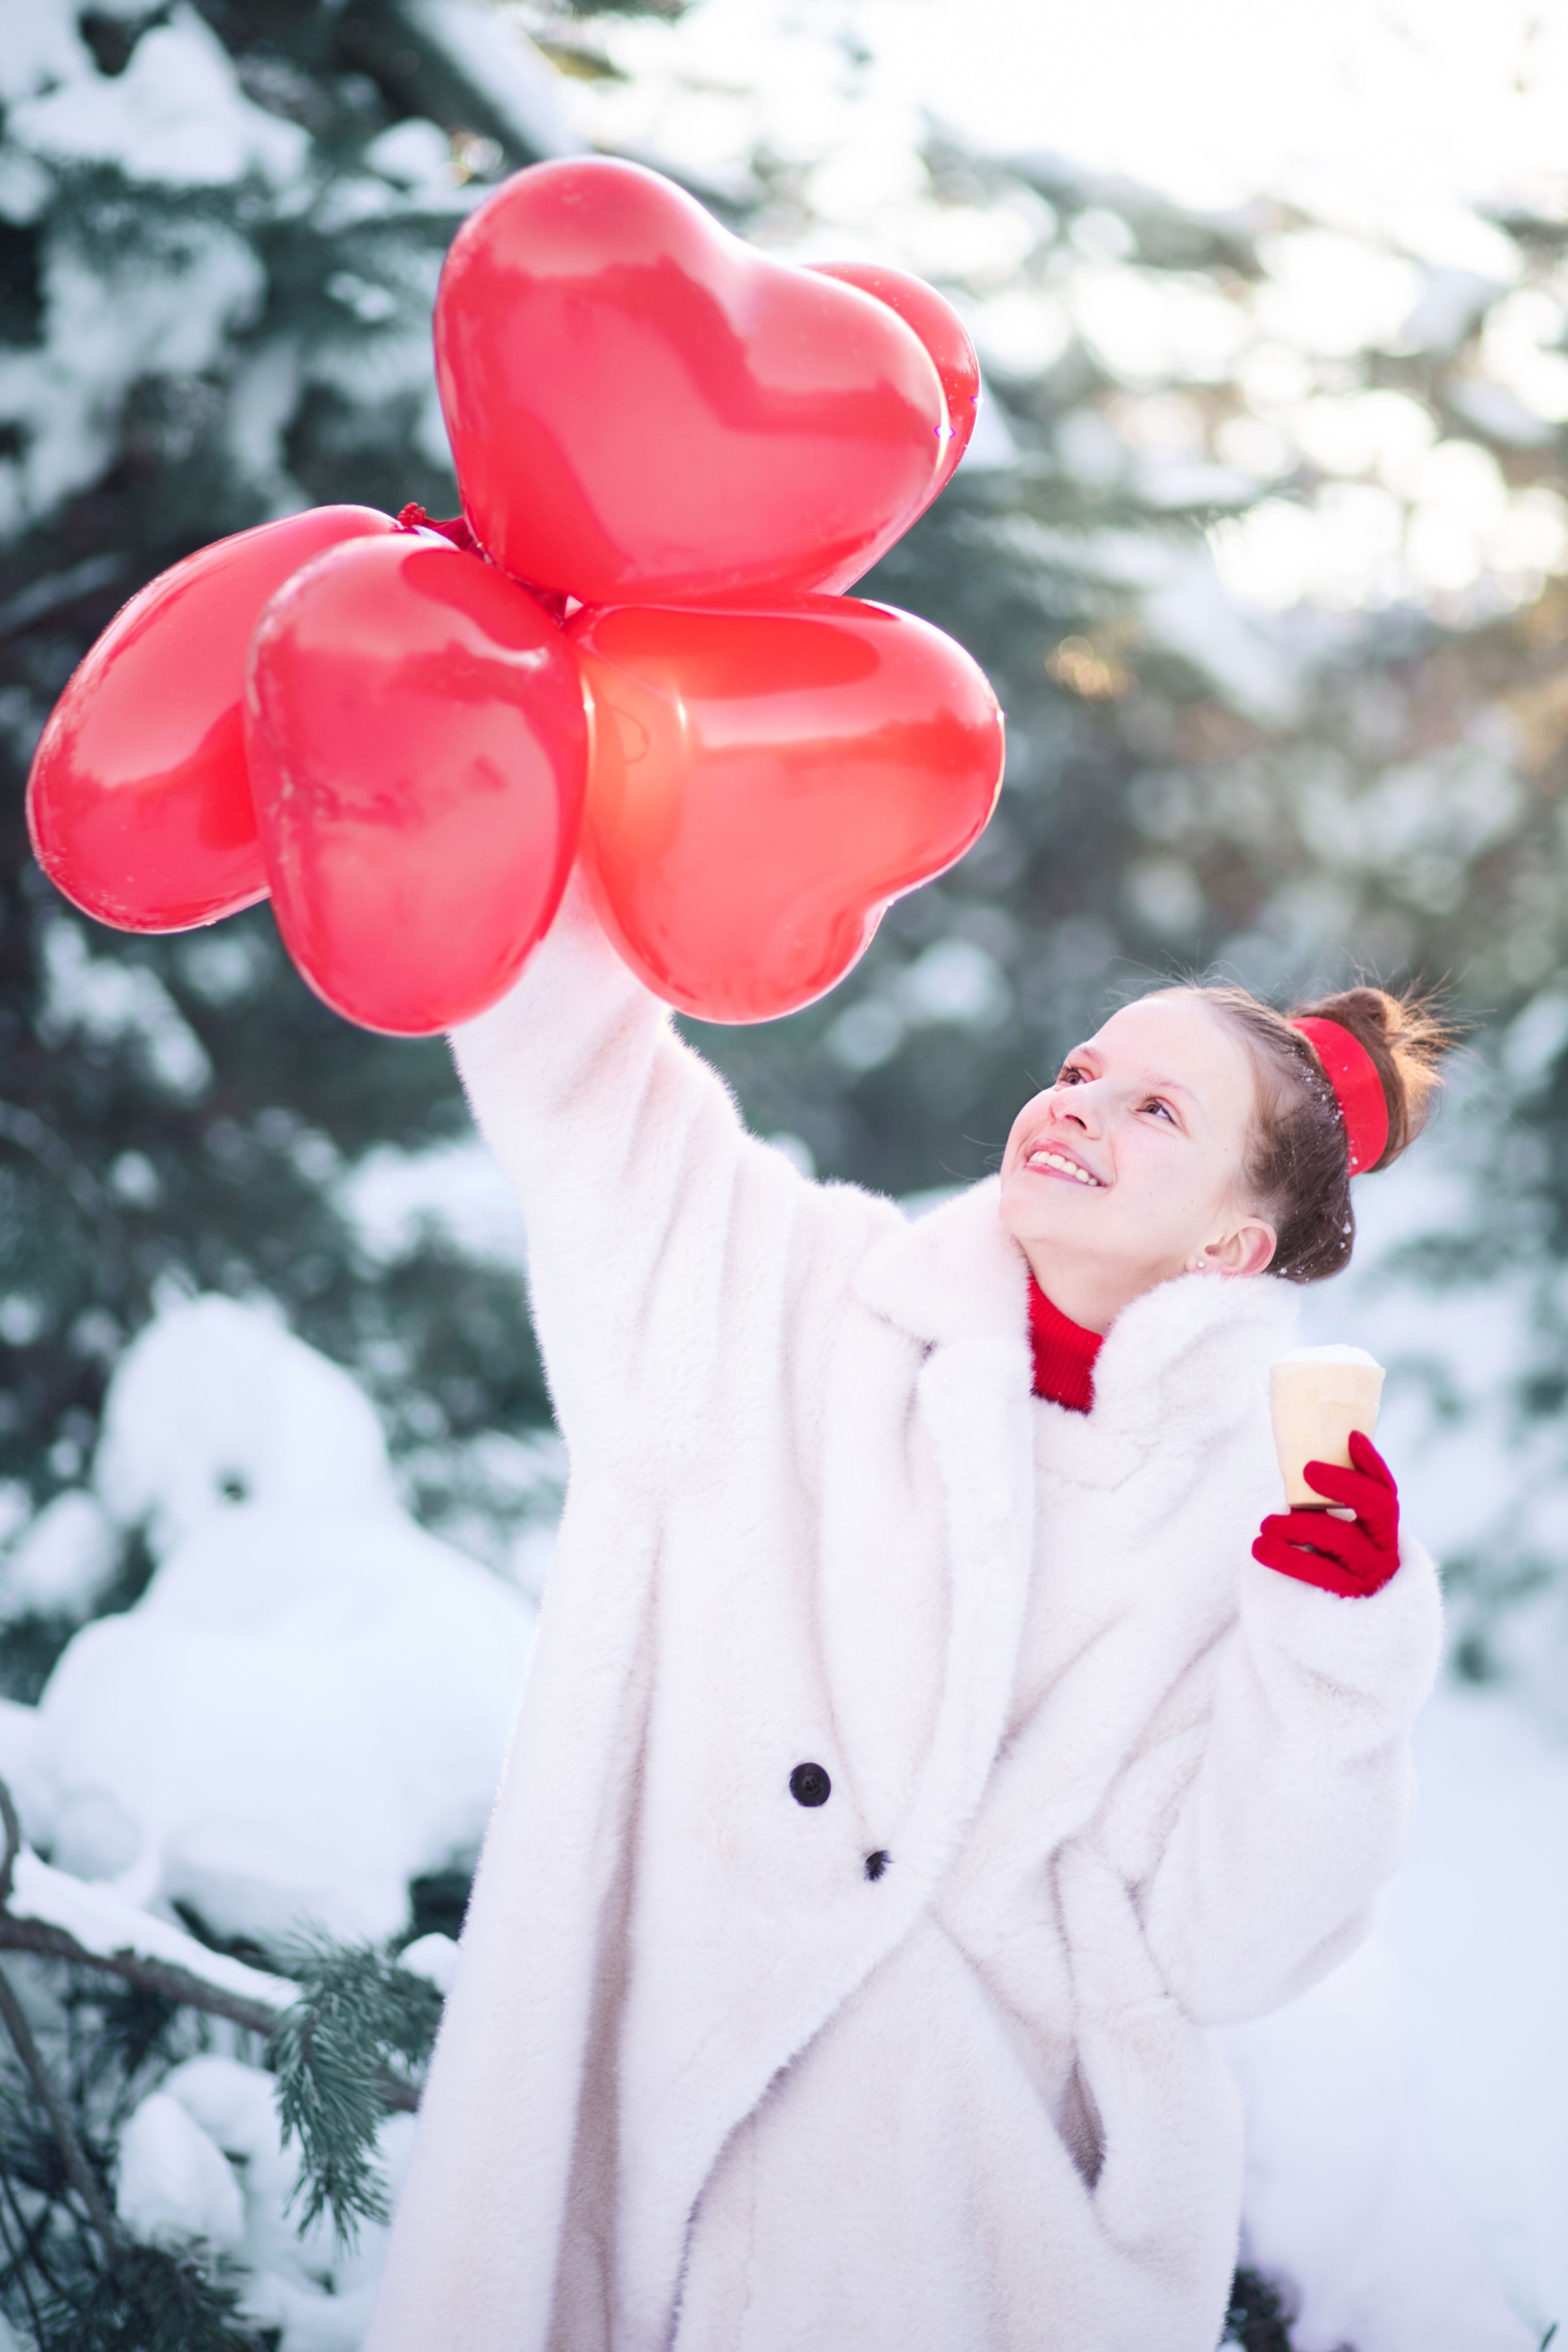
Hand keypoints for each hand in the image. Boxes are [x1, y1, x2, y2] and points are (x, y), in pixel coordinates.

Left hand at [1253, 1430, 1400, 1598]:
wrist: (1321, 1640)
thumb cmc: (1317, 1578)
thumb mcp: (1326, 1541)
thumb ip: (1323, 1513)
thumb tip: (1298, 1466)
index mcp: (1382, 1535)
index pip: (1385, 1493)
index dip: (1373, 1464)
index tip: (1351, 1437)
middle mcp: (1386, 1555)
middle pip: (1379, 1507)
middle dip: (1344, 1482)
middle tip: (1306, 1470)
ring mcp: (1373, 1581)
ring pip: (1343, 1538)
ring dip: (1300, 1524)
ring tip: (1265, 1525)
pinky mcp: (1352, 1605)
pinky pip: (1323, 1575)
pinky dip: (1288, 1559)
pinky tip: (1261, 1550)